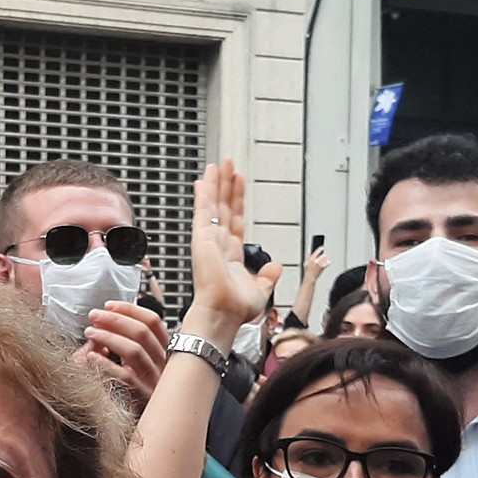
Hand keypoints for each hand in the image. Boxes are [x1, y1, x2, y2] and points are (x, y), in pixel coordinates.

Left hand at [81, 301, 169, 409]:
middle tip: (93, 316)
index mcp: (165, 353)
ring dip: (108, 337)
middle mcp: (165, 365)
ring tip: (90, 333)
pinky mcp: (144, 399)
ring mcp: (156, 382)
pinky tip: (90, 358)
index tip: (108, 305)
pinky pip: (125, 377)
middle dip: (115, 320)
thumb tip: (100, 327)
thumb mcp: (134, 366)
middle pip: (143, 332)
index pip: (153, 322)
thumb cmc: (137, 395)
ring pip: (134, 351)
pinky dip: (105, 364)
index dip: (130, 310)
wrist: (148, 431)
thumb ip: (121, 345)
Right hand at [180, 160, 281, 346]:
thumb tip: (276, 266)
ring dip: (217, 183)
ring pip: (213, 205)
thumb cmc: (236, 309)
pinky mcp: (202, 239)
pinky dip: (204, 195)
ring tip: (219, 163)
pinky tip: (204, 180)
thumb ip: (267, 276)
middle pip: (224, 207)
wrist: (224, 314)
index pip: (235, 220)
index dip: (237, 201)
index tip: (238, 183)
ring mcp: (209, 240)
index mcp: (231, 254)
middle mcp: (218, 244)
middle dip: (227, 185)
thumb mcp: (261, 290)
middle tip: (228, 164)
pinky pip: (203, 212)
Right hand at [302, 247, 329, 281]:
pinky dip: (328, 263)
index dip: (320, 249)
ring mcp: (319, 264)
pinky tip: (327, 263)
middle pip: (323, 256)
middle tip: (322, 259)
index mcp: (311, 259)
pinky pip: (328, 263)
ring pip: (325, 259)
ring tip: (323, 263)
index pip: (317, 251)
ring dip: (325, 260)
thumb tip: (309, 253)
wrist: (310, 277)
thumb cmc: (308, 271)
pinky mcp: (322, 267)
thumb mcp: (306, 263)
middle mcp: (315, 261)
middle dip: (323, 257)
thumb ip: (308, 257)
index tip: (322, 248)